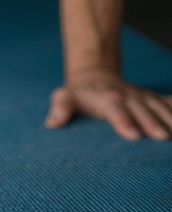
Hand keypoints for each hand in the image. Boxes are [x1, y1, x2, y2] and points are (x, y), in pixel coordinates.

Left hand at [46, 70, 171, 140]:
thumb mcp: (66, 95)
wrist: (95, 75)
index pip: (115, 110)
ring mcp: (141, 97)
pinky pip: (168, 102)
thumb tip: (52, 123)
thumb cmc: (80, 92)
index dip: (123, 121)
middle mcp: (127, 97)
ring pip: (159, 106)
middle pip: (141, 110)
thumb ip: (60, 107)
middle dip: (152, 122)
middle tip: (161, 136)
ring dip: (170, 118)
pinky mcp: (152, 98)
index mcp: (106, 99)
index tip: (133, 134)